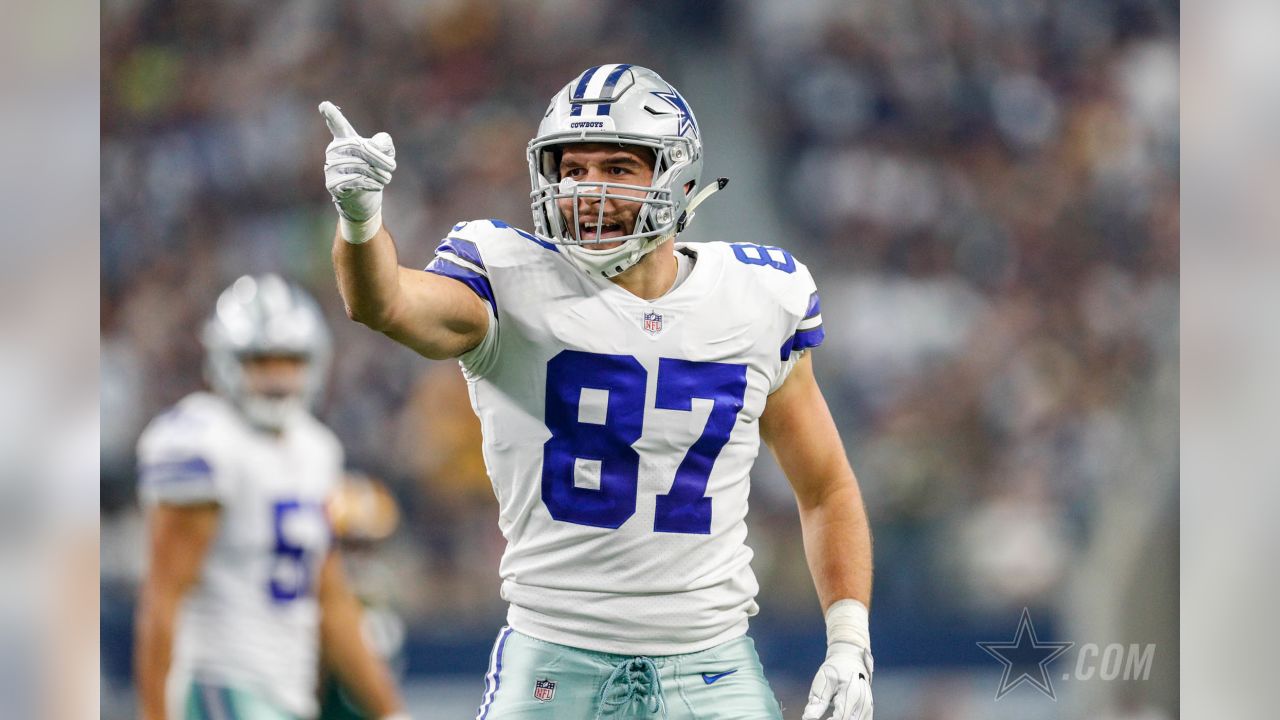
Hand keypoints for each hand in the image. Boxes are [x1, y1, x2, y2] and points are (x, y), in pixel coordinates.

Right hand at [319, 101, 395, 241]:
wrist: (364, 200)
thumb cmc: (373, 172)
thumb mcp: (385, 156)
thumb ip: (385, 144)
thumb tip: (378, 144)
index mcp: (344, 140)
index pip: (338, 125)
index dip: (332, 115)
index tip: (323, 105)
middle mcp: (334, 151)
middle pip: (359, 147)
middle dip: (380, 158)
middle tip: (393, 167)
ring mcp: (330, 167)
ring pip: (359, 165)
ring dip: (378, 173)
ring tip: (386, 178)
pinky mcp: (332, 183)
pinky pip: (354, 179)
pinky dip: (370, 183)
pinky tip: (377, 186)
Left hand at [802, 642, 872, 719]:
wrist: (850, 658)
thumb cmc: (834, 669)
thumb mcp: (822, 682)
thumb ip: (817, 702)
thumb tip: (808, 718)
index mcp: (851, 692)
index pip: (841, 718)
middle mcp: (863, 700)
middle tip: (825, 717)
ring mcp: (868, 705)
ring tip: (831, 715)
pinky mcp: (869, 707)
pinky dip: (852, 719)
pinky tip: (840, 716)